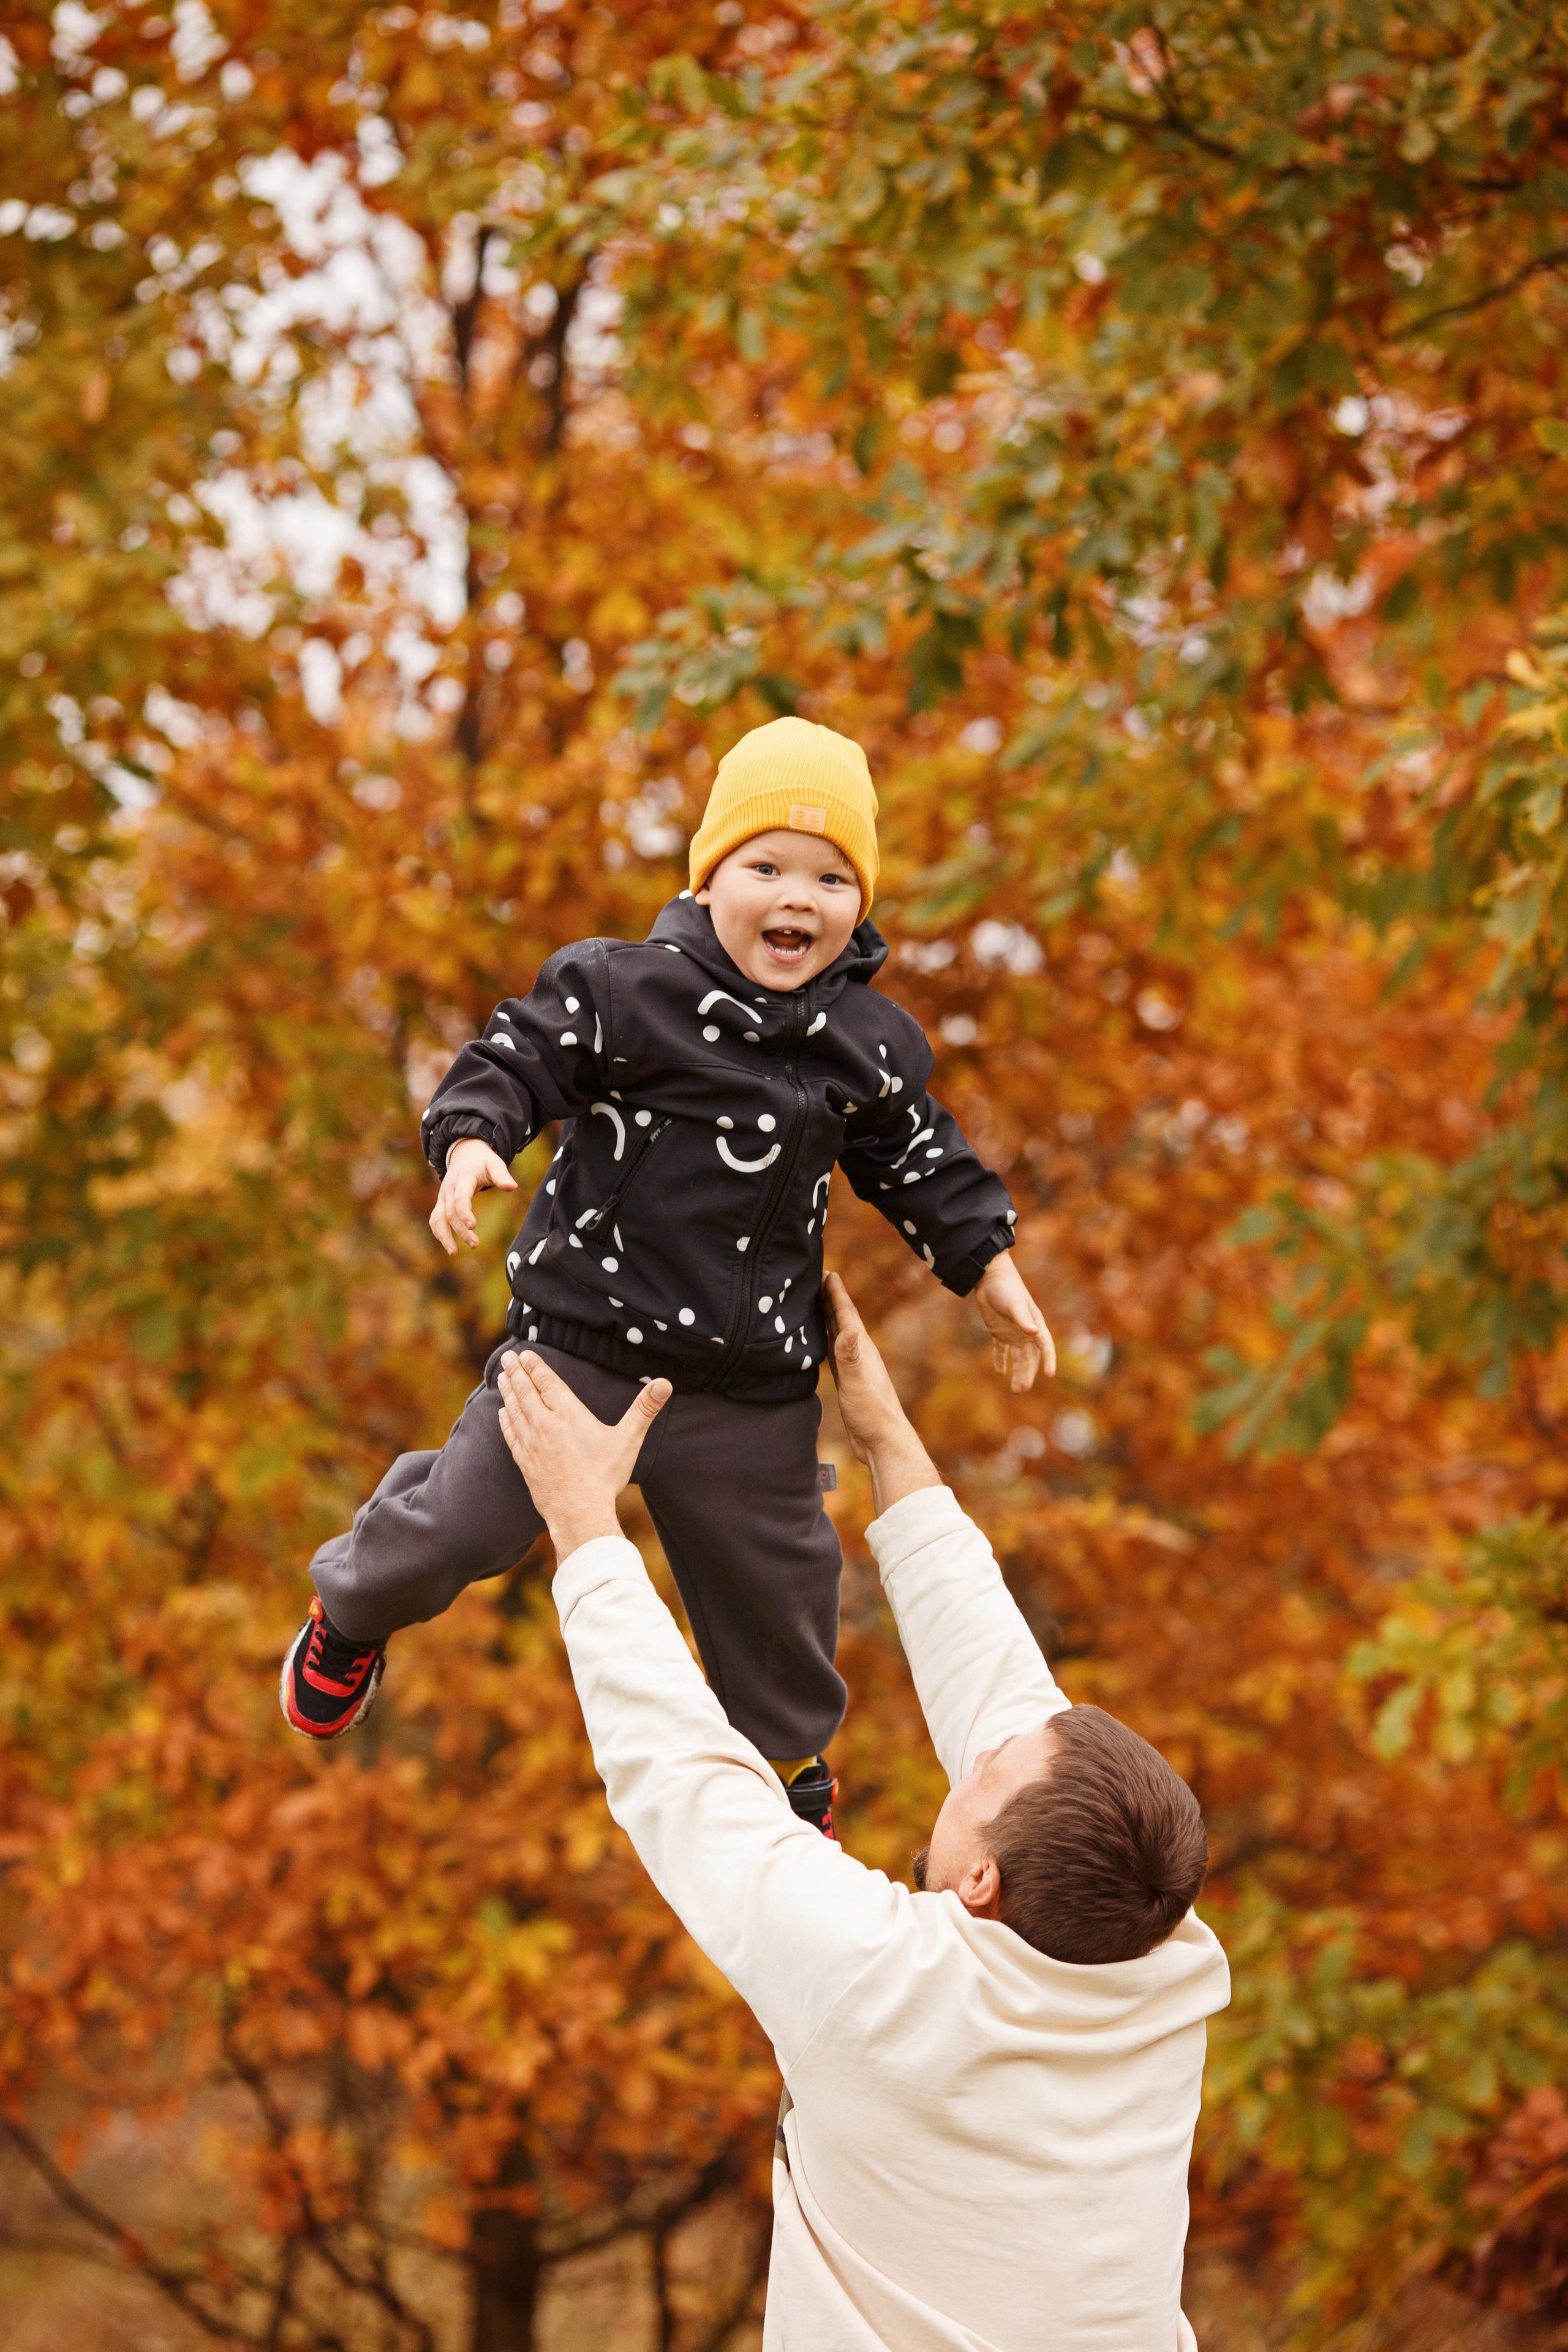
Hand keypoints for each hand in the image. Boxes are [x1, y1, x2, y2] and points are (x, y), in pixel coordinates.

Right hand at [430, 1136, 516, 1254]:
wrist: (464, 1153)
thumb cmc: (483, 1161)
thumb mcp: (494, 1164)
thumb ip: (502, 1176)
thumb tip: (513, 1187)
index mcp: (463, 1179)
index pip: (461, 1196)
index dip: (465, 1211)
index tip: (473, 1226)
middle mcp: (449, 1188)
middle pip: (451, 1212)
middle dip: (461, 1230)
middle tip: (475, 1244)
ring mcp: (443, 1196)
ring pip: (438, 1218)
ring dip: (444, 1236)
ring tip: (454, 1253)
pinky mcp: (441, 1203)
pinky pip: (436, 1219)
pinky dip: (439, 1233)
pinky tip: (449, 1247)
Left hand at [497, 1350, 670, 1559]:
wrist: (579, 1512)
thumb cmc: (605, 1476)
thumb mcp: (628, 1439)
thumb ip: (644, 1409)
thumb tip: (665, 1384)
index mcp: (568, 1414)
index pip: (547, 1382)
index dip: (535, 1366)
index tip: (524, 1353)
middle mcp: (545, 1425)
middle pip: (526, 1392)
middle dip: (516, 1373)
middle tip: (507, 1358)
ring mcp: (532, 1444)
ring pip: (515, 1411)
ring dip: (507, 1392)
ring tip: (501, 1377)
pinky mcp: (525, 1462)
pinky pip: (511, 1435)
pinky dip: (505, 1421)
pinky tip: (502, 1414)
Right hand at [823, 1272, 940, 1516]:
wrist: (882, 1441)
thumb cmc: (872, 1412)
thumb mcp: (858, 1382)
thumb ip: (851, 1356)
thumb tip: (848, 1328)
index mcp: (861, 1348)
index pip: (846, 1314)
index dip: (835, 1293)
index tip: (826, 1271)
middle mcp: (859, 1353)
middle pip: (841, 1318)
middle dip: (830, 1298)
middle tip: (816, 1277)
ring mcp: (854, 1366)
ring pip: (838, 1333)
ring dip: (828, 1316)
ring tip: (816, 1302)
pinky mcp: (849, 1380)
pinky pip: (834, 1352)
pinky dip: (827, 1340)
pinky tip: (822, 1340)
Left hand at [974, 1254, 1054, 1390]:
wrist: (990, 1278)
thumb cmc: (1006, 1289)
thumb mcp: (1015, 1304)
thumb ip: (1023, 1318)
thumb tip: (1034, 1332)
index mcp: (1035, 1324)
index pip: (1045, 1346)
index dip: (1049, 1360)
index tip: (1050, 1375)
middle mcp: (1026, 1332)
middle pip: (1030, 1358)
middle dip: (1027, 1373)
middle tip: (1022, 1389)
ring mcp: (1013, 1333)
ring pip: (1018, 1358)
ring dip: (1017, 1372)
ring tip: (1016, 1389)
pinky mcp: (999, 1332)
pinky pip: (1001, 1351)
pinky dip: (1000, 1361)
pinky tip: (1000, 1374)